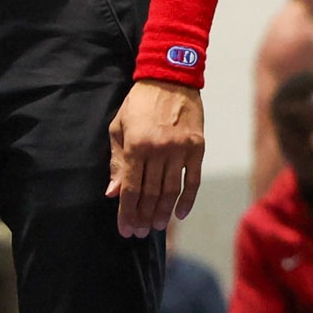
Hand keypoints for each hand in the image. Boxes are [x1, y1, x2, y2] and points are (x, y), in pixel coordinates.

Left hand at [106, 79, 204, 236]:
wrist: (170, 80)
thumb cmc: (138, 105)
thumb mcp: (119, 128)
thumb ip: (116, 161)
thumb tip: (113, 192)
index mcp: (136, 145)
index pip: (131, 187)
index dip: (127, 211)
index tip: (125, 229)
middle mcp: (160, 150)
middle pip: (151, 193)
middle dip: (143, 216)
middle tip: (139, 232)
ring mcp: (181, 150)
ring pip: (171, 190)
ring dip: (163, 212)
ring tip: (156, 227)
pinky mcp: (198, 148)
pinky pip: (193, 180)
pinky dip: (187, 200)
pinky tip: (179, 214)